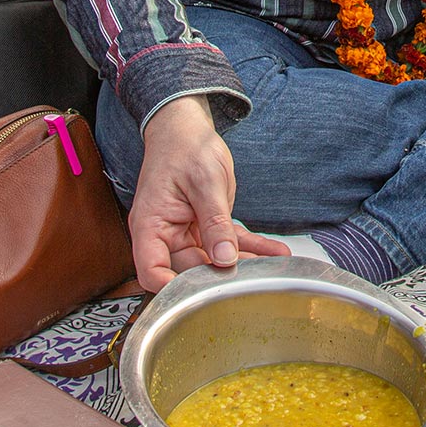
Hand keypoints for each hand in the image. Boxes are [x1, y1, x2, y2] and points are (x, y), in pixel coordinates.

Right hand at [130, 96, 288, 290]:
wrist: (187, 131)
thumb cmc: (186, 150)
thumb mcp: (205, 184)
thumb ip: (214, 223)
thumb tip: (224, 258)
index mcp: (151, 227)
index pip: (151, 271)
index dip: (170, 288)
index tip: (200, 295)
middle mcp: (165, 235)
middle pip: (187, 270)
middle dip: (218, 277)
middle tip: (251, 281)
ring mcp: (185, 232)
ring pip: (213, 258)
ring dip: (243, 263)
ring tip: (274, 269)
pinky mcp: (206, 226)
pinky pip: (228, 242)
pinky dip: (251, 247)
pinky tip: (275, 252)